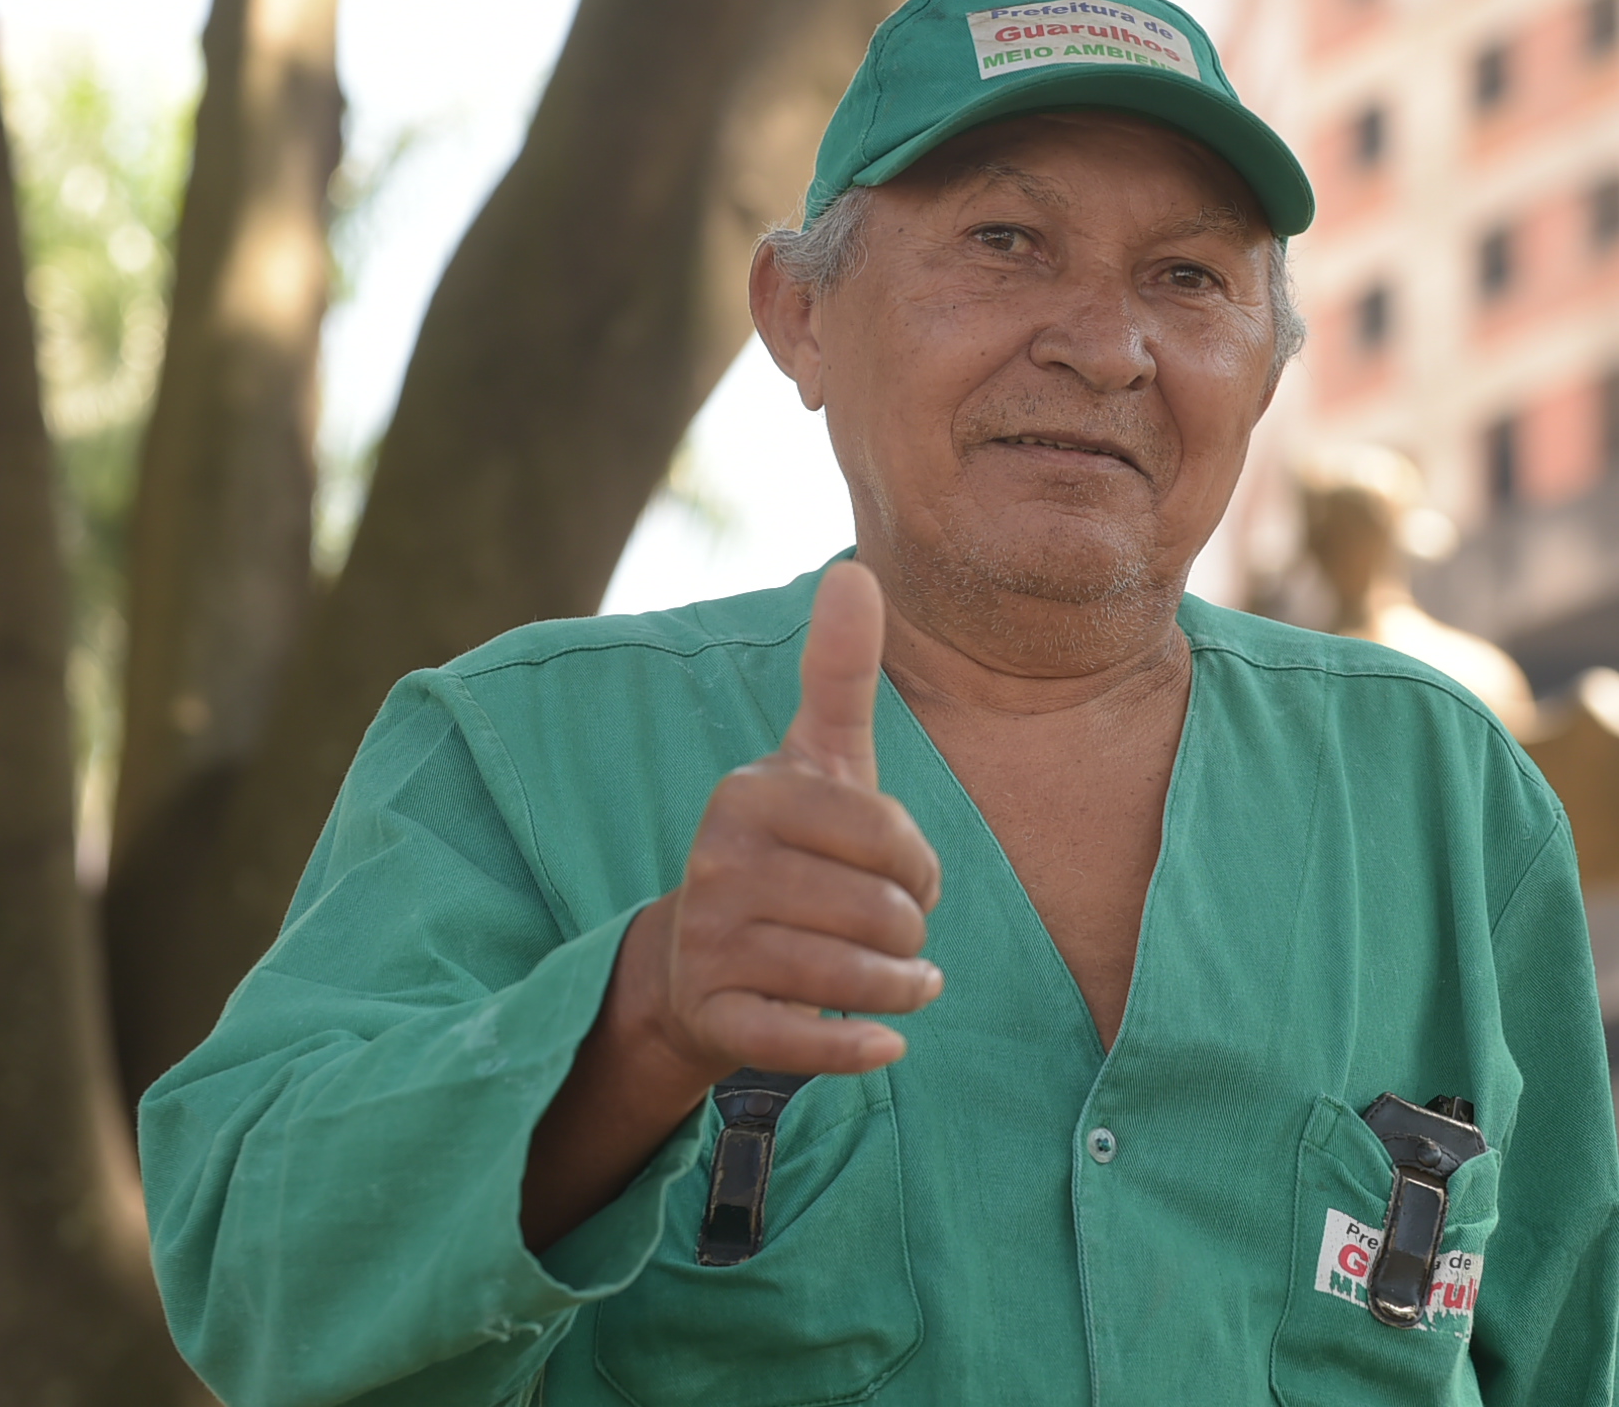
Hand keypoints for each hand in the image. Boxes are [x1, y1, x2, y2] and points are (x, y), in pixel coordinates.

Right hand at [525, 563, 942, 1248]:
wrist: (698, 960)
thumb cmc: (787, 849)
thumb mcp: (815, 762)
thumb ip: (838, 674)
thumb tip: (855, 569)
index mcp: (748, 796)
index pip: (885, 836)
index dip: (920, 865)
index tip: (912, 876)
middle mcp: (718, 866)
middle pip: (877, 912)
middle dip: (911, 931)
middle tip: (899, 934)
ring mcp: (709, 944)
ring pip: (850, 978)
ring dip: (899, 989)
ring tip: (907, 983)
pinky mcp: (713, 1017)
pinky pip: (799, 1041)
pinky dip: (854, 1048)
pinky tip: (886, 1043)